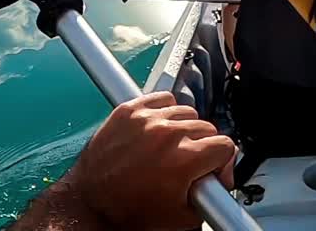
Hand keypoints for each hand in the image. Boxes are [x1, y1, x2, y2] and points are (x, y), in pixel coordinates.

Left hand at [70, 92, 236, 229]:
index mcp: (184, 159)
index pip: (225, 145)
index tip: (212, 170)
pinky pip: (162, 98)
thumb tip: (221, 176)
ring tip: (171, 148)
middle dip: (202, 148)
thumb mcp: (183, 217)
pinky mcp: (129, 110)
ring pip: (186, 111)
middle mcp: (167, 134)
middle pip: (207, 128)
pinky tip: (158, 129)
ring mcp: (146, 118)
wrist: (89, 205)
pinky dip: (164, 111)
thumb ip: (212, 194)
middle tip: (189, 165)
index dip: (222, 163)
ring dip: (183, 129)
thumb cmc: (128, 212)